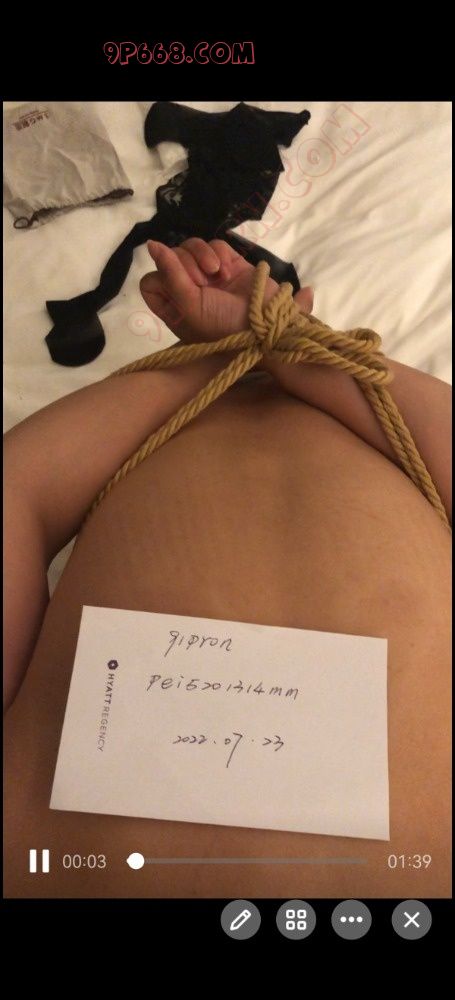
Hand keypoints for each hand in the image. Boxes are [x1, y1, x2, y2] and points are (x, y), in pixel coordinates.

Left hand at [140, 237, 312, 343]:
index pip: (151, 281)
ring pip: (192, 246)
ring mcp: (208, 275)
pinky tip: (229, 272)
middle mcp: (188, 289)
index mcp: (174, 307)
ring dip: (203, 256)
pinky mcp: (229, 262)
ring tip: (218, 274)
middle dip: (186, 265)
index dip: (162, 278)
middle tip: (202, 283)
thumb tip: (151, 244)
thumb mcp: (191, 306)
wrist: (266, 325)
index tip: (180, 288)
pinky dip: (220, 254)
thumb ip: (170, 274)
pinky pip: (215, 244)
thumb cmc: (222, 326)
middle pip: (170, 258)